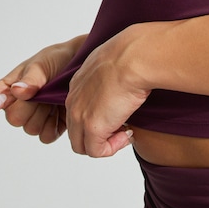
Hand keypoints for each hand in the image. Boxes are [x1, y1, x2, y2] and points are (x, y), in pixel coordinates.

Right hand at [0, 35, 84, 143]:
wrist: (82, 64)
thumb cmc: (56, 60)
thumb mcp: (41, 63)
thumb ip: (30, 78)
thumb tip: (17, 91)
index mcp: (7, 89)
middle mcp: (17, 106)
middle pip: (14, 119)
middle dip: (30, 105)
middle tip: (43, 89)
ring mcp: (33, 118)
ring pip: (30, 129)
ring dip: (44, 113)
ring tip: (52, 96)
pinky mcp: (50, 127)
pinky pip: (45, 137)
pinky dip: (54, 125)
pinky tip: (59, 110)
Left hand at [65, 24, 154, 157]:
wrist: (134, 58)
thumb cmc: (131, 56)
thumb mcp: (113, 64)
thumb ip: (110, 77)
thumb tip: (122, 86)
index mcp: (78, 84)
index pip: (78, 112)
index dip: (98, 119)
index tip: (118, 114)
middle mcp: (74, 101)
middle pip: (77, 132)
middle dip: (98, 136)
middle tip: (122, 128)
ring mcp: (80, 115)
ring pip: (83, 145)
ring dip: (105, 144)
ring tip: (126, 132)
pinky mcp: (93, 127)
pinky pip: (97, 151)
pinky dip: (112, 149)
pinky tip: (128, 134)